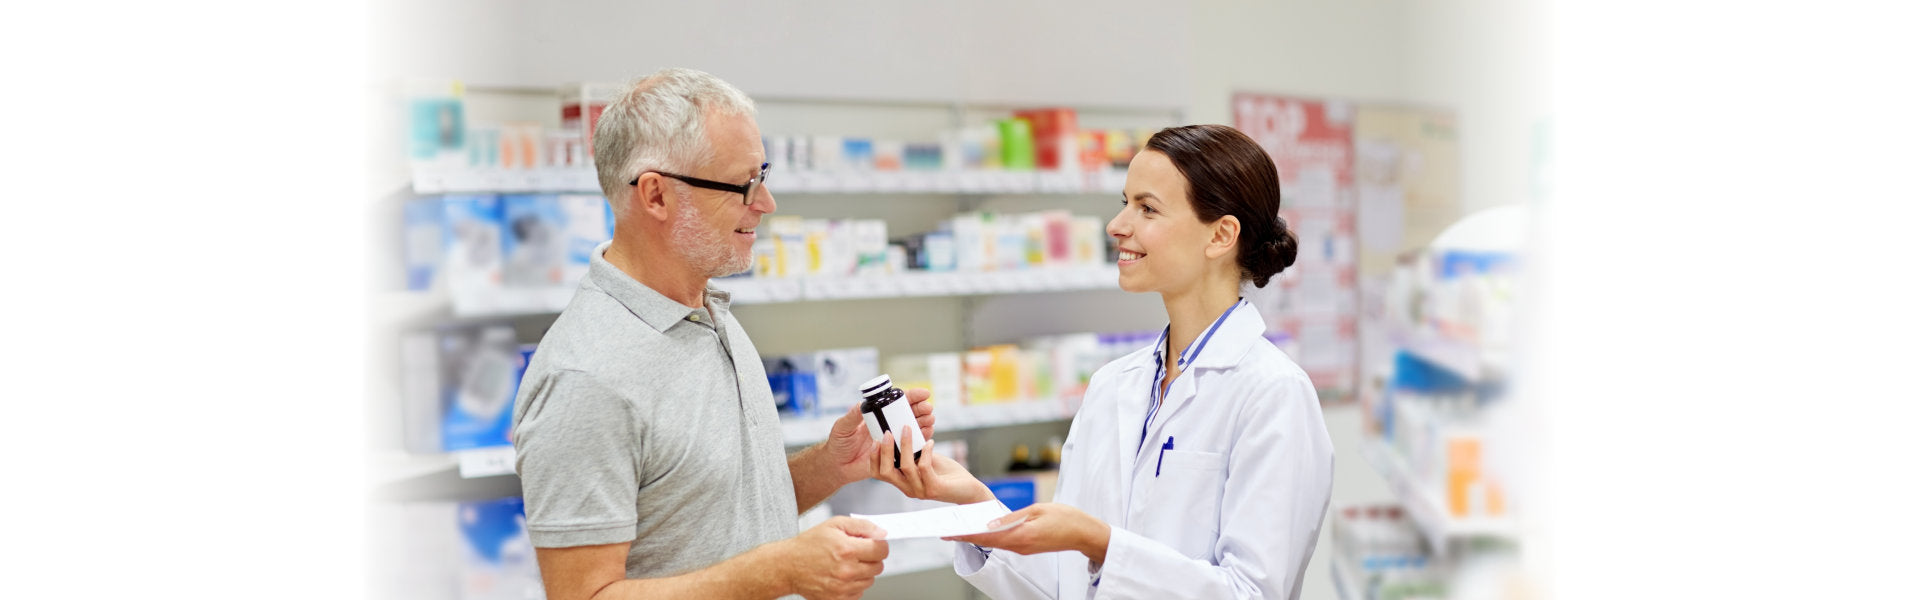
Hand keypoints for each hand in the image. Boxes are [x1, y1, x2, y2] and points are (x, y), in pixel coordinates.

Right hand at [779, 516, 889, 599]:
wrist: (788, 566)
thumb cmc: (809, 544)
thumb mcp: (834, 524)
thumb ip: (862, 526)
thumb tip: (882, 533)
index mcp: (847, 549)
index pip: (882, 550)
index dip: (879, 545)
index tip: (872, 543)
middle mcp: (846, 571)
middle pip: (879, 567)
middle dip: (871, 558)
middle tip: (856, 553)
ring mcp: (842, 588)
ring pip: (870, 580)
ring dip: (862, 572)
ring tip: (845, 564)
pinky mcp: (838, 599)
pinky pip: (859, 592)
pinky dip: (854, 584)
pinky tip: (840, 575)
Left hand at [822, 388, 936, 483]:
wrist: (837, 466)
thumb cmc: (838, 444)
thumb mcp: (842, 427)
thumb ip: (851, 416)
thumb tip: (860, 404)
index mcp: (877, 416)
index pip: (896, 403)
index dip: (912, 397)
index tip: (924, 394)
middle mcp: (886, 426)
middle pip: (909, 414)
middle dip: (921, 409)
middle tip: (928, 409)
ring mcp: (892, 440)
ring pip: (913, 428)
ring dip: (924, 423)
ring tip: (929, 420)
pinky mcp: (894, 456)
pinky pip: (911, 447)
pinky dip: (921, 440)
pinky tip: (926, 435)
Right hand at [870, 431, 993, 504]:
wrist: (968, 489)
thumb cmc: (946, 473)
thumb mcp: (926, 459)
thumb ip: (913, 451)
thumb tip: (903, 430)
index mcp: (903, 481)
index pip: (879, 474)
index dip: (874, 458)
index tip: (876, 439)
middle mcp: (908, 488)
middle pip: (886, 472)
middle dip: (885, 451)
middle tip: (888, 432)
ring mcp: (921, 490)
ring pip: (906, 467)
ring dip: (906, 445)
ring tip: (908, 429)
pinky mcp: (935, 489)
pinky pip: (924, 467)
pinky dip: (925, 452)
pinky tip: (930, 442)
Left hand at [943, 503, 1112, 564]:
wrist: (1084, 533)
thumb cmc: (1065, 518)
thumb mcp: (1037, 510)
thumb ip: (1012, 517)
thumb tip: (990, 523)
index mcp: (1020, 536)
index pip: (986, 537)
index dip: (965, 535)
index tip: (948, 533)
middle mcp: (1019, 546)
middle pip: (987, 542)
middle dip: (966, 536)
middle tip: (947, 531)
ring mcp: (1024, 549)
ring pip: (995, 543)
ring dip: (978, 537)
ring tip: (961, 529)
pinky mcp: (1028, 548)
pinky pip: (1005, 543)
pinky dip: (991, 537)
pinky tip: (984, 530)